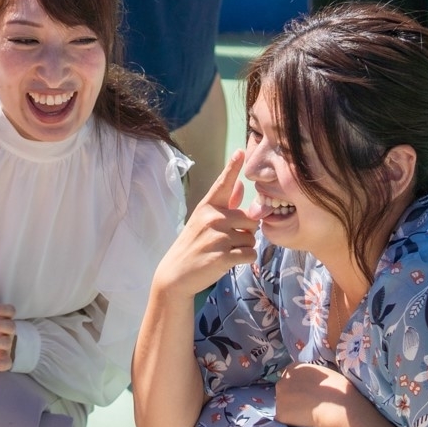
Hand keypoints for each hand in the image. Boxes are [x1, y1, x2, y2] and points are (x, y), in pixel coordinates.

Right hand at [151, 150, 256, 296]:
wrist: (176, 275)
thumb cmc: (192, 246)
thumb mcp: (203, 221)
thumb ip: (225, 203)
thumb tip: (240, 185)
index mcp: (207, 207)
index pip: (223, 184)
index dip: (233, 167)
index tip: (241, 151)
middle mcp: (213, 218)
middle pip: (251, 218)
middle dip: (246, 231)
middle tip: (228, 241)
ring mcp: (217, 237)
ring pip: (252, 238)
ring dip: (244, 246)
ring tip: (225, 251)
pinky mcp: (223, 256)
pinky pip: (250, 253)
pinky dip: (245, 259)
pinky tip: (229, 261)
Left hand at [275, 362, 367, 426]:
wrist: (337, 409)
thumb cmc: (337, 389)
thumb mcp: (327, 373)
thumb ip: (314, 375)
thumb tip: (315, 380)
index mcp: (295, 368)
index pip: (292, 375)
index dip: (300, 384)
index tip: (308, 391)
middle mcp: (283, 381)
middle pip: (285, 389)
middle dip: (293, 396)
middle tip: (307, 404)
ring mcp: (279, 398)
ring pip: (284, 404)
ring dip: (292, 409)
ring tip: (308, 413)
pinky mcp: (280, 414)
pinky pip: (285, 418)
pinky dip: (293, 421)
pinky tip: (305, 421)